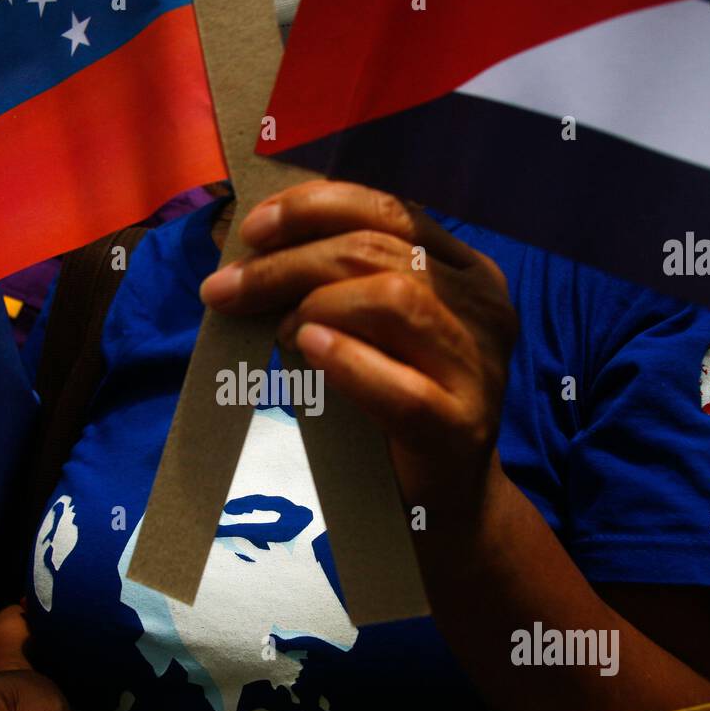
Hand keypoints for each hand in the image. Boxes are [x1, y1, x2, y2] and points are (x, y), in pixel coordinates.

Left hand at [200, 181, 517, 540]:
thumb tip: (250, 247)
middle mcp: (483, 306)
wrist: (442, 502)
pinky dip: (346, 362)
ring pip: (394, 302)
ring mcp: (479, 367)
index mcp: (466, 269)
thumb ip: (338, 281)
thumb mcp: (372, 329)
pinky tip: (307, 352)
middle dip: (289, 261)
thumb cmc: (393, 405)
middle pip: (379, 251)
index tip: (253, 228)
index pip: (390, 210)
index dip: (315, 208)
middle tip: (227, 288)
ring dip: (315, 306)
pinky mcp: (460, 427)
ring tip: (278, 332)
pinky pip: (401, 388)